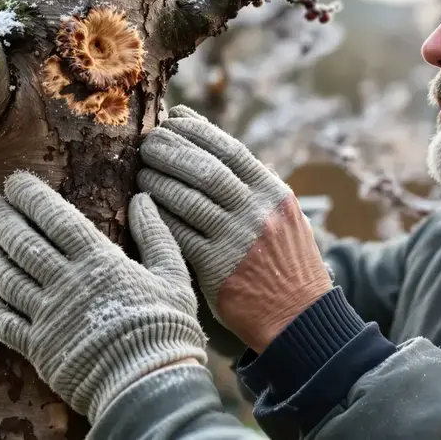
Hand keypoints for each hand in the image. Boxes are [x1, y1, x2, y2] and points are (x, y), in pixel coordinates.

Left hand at [0, 171, 206, 422]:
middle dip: (1, 219)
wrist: (149, 384)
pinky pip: (5, 323)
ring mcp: (48, 316)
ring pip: (7, 278)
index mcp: (98, 261)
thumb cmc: (167, 328)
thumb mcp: (172, 276)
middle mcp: (66, 283)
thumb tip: (143, 199)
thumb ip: (156, 236)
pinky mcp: (38, 348)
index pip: (55, 218)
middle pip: (23, 243)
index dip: (31, 196)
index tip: (15, 182)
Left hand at [138, 106, 331, 351]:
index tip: (173, 120)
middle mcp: (258, 212)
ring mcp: (238, 240)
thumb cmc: (285, 263)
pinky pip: (178, 234)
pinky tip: (143, 209)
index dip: (196, 130)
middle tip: (148, 144)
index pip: (229, 149)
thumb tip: (211, 147)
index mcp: (274, 194)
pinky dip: (157, 217)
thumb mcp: (282, 217)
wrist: (299, 318)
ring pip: (187, 199)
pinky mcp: (217, 269)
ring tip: (141, 173)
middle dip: (171, 150)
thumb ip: (252, 186)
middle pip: (205, 169)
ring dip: (157, 182)